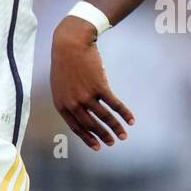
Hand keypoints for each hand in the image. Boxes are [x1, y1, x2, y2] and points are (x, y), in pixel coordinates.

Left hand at [50, 15, 134, 151]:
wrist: (70, 44)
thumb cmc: (65, 63)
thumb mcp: (60, 85)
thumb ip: (68, 100)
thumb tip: (82, 112)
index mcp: (61, 104)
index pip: (76, 127)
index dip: (88, 138)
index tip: (97, 146)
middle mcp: (73, 103)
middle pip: (91, 125)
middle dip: (103, 136)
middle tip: (112, 143)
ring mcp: (86, 95)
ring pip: (104, 117)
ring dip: (115, 128)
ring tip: (123, 136)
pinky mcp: (99, 86)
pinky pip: (114, 104)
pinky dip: (124, 113)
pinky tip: (131, 120)